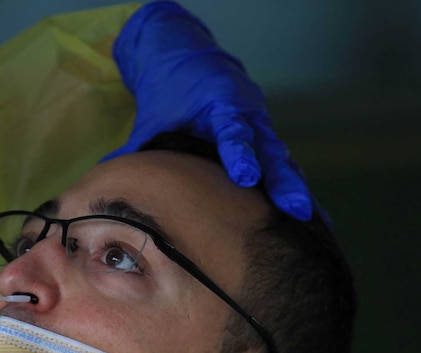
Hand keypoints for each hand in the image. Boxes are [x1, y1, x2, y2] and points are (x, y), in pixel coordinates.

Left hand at [103, 0, 325, 222]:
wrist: (191, 63)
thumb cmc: (172, 95)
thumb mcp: (154, 120)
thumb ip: (137, 151)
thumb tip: (104, 180)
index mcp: (220, 108)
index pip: (233, 131)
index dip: (240, 153)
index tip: (246, 177)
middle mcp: (248, 119)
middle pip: (271, 152)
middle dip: (284, 182)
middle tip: (295, 210)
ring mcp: (262, 131)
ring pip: (283, 163)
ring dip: (296, 191)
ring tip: (309, 222)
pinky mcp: (266, 142)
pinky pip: (284, 167)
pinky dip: (297, 190)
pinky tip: (316, 220)